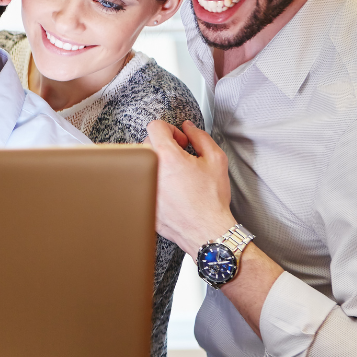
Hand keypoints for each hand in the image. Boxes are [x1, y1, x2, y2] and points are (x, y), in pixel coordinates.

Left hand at [145, 119, 236, 256]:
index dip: (170, 129)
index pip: (155, 126)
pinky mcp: (140, 200)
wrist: (207, 230)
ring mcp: (142, 186)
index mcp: (166, 156)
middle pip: (146, 143)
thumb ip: (201, 137)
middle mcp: (149, 170)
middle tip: (181, 157)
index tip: (180, 141)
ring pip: (142, 163)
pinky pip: (141, 182)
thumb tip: (189, 128)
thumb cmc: (211, 199)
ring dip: (156, 163)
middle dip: (164, 145)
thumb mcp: (216, 160)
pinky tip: (170, 190)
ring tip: (175, 174)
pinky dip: (153, 181)